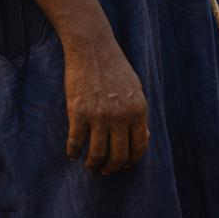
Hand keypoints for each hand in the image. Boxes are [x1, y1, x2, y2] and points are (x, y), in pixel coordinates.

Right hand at [63, 34, 148, 172]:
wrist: (93, 48)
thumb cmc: (115, 68)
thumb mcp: (135, 89)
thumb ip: (139, 114)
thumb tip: (145, 136)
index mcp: (138, 110)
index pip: (139, 146)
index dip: (131, 160)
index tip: (124, 165)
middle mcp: (121, 116)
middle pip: (118, 156)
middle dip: (111, 168)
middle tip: (105, 169)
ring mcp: (99, 116)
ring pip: (97, 154)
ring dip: (93, 164)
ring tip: (90, 163)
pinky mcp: (78, 113)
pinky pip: (76, 143)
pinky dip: (74, 152)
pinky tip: (73, 153)